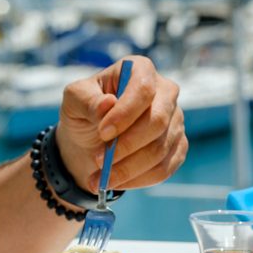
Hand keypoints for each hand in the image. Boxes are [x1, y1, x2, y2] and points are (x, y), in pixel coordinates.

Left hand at [57, 56, 187, 192]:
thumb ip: (86, 100)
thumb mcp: (74, 100)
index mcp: (141, 70)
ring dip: (127, 169)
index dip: (125, 114)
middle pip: (158, 122)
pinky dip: (137, 180)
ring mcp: (176, 121)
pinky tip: (117, 181)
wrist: (93, 140)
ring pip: (159, 150)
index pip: (144, 89)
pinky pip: (164, 169)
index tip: (103, 133)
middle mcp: (166, 93)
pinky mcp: (178, 147)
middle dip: (126, 146)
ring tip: (100, 178)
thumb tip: (108, 104)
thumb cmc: (85, 112)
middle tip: (99, 161)